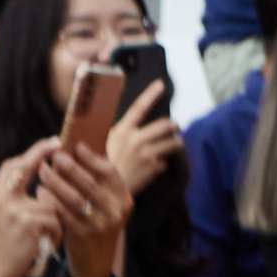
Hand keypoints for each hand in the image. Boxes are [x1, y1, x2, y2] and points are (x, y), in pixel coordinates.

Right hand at [0, 140, 60, 276]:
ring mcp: (16, 209)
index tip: (50, 143)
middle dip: (43, 154)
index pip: (12, 166)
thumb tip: (45, 187)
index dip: (32, 153)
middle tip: (59, 145)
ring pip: (50, 204)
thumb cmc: (2, 249)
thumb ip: (17, 201)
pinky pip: (55, 221)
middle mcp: (2, 198)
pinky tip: (44, 246)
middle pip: (26, 168)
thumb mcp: (4, 218)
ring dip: (54, 222)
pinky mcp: (29, 223)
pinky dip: (55, 235)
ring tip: (43, 239)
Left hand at [36, 136, 130, 276]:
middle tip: (54, 156)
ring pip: (73, 196)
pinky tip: (40, 192)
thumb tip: (82, 148)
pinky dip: (49, 200)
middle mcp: (115, 211)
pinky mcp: (81, 234)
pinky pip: (61, 212)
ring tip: (42, 170)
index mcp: (123, 199)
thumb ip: (99, 182)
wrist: (96, 262)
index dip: (92, 158)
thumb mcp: (107, 205)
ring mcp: (99, 224)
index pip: (110, 172)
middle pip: (90, 182)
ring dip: (55, 181)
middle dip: (69, 167)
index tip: (76, 146)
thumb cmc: (97, 225)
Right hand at [106, 76, 184, 199]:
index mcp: (121, 131)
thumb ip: (117, 134)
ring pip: (173, 143)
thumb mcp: (103, 145)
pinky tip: (155, 168)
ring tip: (174, 145)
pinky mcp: (154, 169)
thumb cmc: (100, 167)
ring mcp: (147, 155)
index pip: (138, 107)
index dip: (151, 94)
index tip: (161, 84)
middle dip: (174, 126)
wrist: (103, 192)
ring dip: (176, 143)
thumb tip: (125, 123)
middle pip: (166, 125)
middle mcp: (135, 140)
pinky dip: (163, 164)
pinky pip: (166, 162)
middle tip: (175, 128)